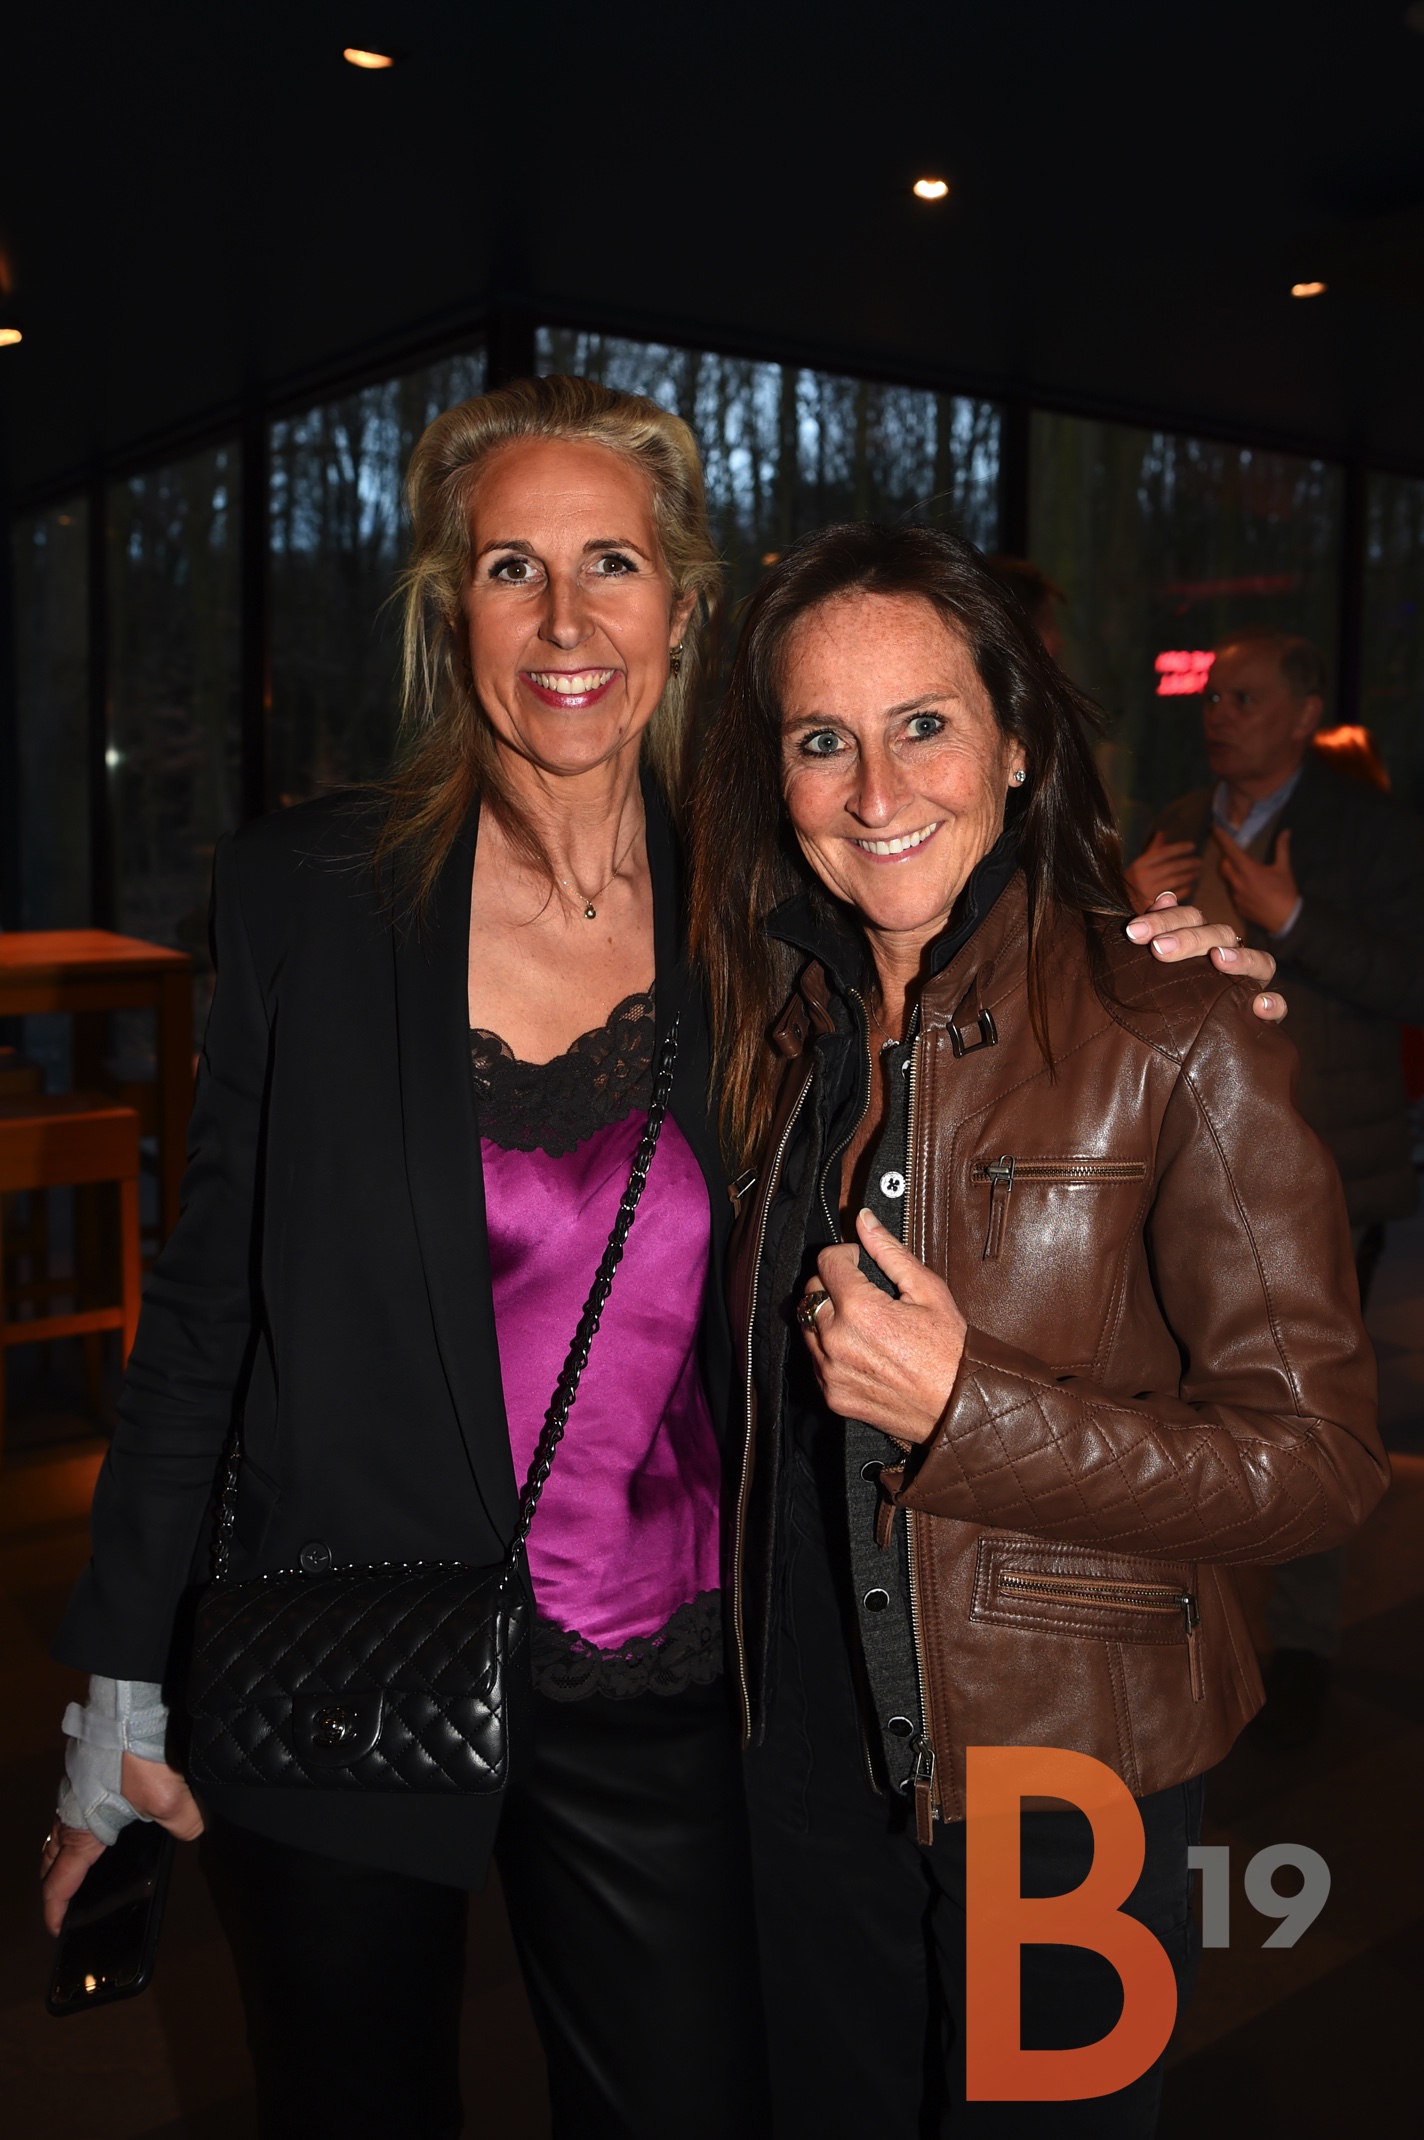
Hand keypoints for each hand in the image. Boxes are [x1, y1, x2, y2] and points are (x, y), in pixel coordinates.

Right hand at [40, 1754, 202, 1937]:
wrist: (125, 1706)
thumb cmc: (135, 1754)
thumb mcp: (170, 1799)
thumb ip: (184, 1823)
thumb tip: (190, 1829)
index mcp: (81, 1830)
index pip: (60, 1881)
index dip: (56, 1909)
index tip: (57, 1927)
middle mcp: (70, 1811)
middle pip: (53, 1855)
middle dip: (55, 1877)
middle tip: (64, 1894)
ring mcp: (74, 1785)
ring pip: (61, 1825)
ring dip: (67, 1844)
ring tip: (83, 1855)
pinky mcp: (85, 1764)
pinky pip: (75, 1801)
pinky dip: (81, 1814)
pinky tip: (105, 1808)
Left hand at [799, 1209, 965, 1443]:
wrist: (960, 1408)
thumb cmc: (951, 1351)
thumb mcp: (928, 1290)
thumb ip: (889, 1252)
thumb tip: (864, 1220)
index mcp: (861, 1310)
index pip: (827, 1262)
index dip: (844, 1254)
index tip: (859, 1260)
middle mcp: (838, 1341)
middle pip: (811, 1292)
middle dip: (831, 1283)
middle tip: (860, 1288)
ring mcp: (831, 1372)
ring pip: (807, 1326)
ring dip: (825, 1315)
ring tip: (860, 1319)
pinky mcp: (832, 1395)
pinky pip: (814, 1359)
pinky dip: (828, 1347)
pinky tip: (859, 1347)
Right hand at [1125, 834, 1200, 911]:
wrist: (1119, 908)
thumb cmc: (1131, 884)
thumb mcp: (1138, 866)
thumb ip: (1152, 850)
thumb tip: (1161, 833)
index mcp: (1139, 865)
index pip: (1162, 853)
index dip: (1179, 848)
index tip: (1192, 846)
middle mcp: (1142, 877)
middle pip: (1171, 867)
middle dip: (1187, 863)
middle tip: (1199, 862)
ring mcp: (1147, 892)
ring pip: (1174, 880)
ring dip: (1188, 876)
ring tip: (1197, 872)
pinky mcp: (1153, 905)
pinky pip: (1173, 895)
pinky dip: (1184, 890)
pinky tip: (1190, 887)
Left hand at [1126, 892, 1283, 1022]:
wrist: (1187, 1035)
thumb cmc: (1172, 988)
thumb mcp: (1162, 957)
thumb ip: (1162, 927)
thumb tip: (1165, 897)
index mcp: (1206, 938)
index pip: (1191, 918)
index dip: (1164, 919)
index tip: (1133, 932)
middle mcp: (1232, 954)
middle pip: (1221, 934)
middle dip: (1189, 939)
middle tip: (1158, 948)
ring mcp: (1252, 981)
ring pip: (1260, 962)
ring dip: (1240, 958)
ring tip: (1217, 958)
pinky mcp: (1263, 1011)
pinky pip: (1278, 1006)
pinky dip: (1274, 1004)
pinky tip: (1258, 1006)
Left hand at [1213, 827, 1299, 936]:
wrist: (1286, 919)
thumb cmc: (1285, 892)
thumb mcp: (1284, 868)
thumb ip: (1282, 848)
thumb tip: (1286, 831)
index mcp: (1248, 870)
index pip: (1230, 850)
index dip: (1222, 838)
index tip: (1215, 828)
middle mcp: (1238, 883)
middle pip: (1223, 866)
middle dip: (1227, 860)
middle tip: (1236, 858)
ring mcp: (1236, 897)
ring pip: (1228, 881)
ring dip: (1233, 875)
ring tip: (1248, 877)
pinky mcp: (1237, 908)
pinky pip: (1233, 894)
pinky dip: (1238, 889)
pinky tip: (1251, 892)